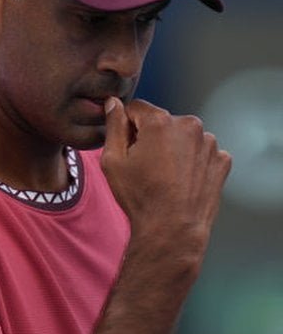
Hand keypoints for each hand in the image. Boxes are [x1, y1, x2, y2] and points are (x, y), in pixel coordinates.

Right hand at [100, 98, 231, 267]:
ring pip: (182, 136)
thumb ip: (113, 125)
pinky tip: (181, 180)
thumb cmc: (140, 197)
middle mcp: (189, 126)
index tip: (127, 146)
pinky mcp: (221, 161)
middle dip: (151, 136)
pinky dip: (191, 161)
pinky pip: (200, 152)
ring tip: (164, 175)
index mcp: (160, 122)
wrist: (172, 229)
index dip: (126, 126)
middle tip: (144, 165)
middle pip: (162, 122)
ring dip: (173, 148)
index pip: (136, 108)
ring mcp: (209, 144)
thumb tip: (114, 104)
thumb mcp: (112, 160)